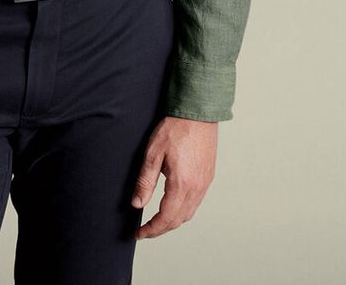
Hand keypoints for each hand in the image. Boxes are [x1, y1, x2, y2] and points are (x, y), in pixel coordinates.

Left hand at [131, 115, 217, 239]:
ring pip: (189, 213)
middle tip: (145, 230)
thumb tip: (137, 204)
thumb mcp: (153, 153)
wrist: (198, 111)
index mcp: (182, 184)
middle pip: (178, 220)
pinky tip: (174, 204)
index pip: (165, 218)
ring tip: (157, 220)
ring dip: (173, 221)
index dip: (151, 230)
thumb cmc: (175, 128)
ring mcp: (205, 183)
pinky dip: (183, 210)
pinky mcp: (208, 176)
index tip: (139, 234)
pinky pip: (196, 202)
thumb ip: (145, 181)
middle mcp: (197, 188)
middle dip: (161, 229)